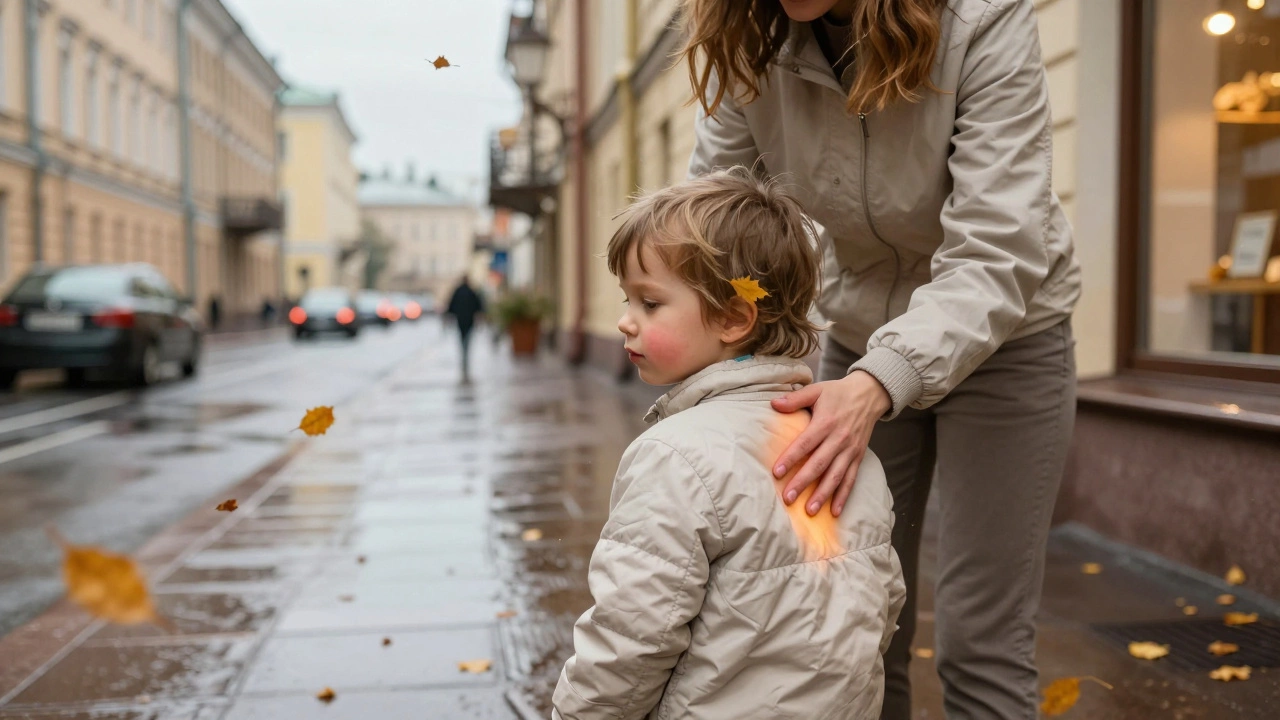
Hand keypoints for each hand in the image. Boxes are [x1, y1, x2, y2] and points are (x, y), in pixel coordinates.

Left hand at [770, 371, 890, 516]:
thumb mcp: (817, 390)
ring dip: (823, 495)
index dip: (791, 458)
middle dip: (803, 482)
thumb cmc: (838, 393)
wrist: (870, 394)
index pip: (805, 443)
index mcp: (826, 422)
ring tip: (809, 510)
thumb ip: (795, 399)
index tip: (776, 472)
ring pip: (835, 476)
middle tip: (788, 498)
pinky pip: (851, 479)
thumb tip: (773, 403)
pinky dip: (843, 496)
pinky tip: (834, 511)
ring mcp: (850, 450)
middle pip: (819, 464)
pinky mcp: (858, 456)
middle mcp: (839, 438)